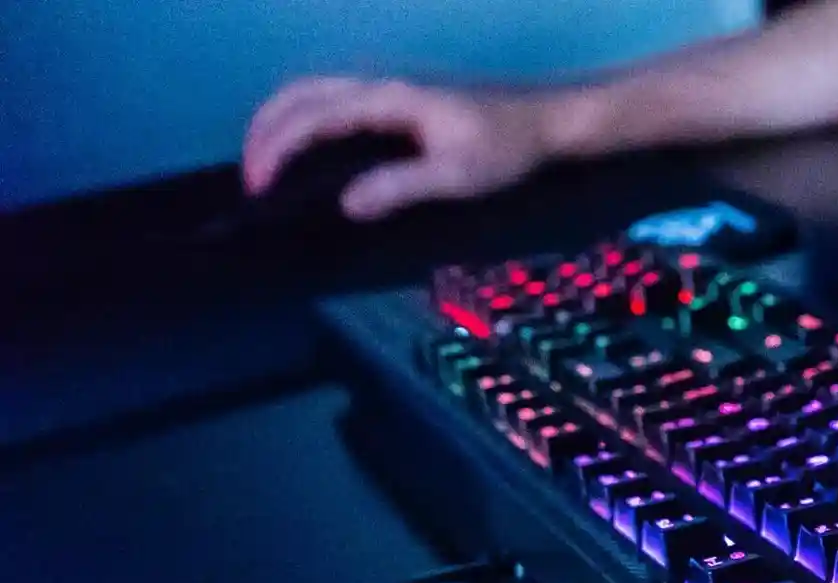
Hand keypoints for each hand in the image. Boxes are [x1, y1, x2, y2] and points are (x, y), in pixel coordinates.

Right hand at [243, 77, 553, 219]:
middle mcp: (380, 83)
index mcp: (389, 97)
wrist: (545, 121)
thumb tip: (347, 205)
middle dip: (266, 130)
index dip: (278, 148)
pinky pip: (335, 101)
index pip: (313, 116)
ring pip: (315, 92)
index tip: (260, 186)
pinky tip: (307, 153)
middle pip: (301, 93)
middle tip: (252, 179)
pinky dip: (306, 120)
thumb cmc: (507, 148)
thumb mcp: (458, 175)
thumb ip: (402, 187)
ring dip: (282, 121)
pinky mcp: (397, 99)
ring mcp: (387, 87)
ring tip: (267, 165)